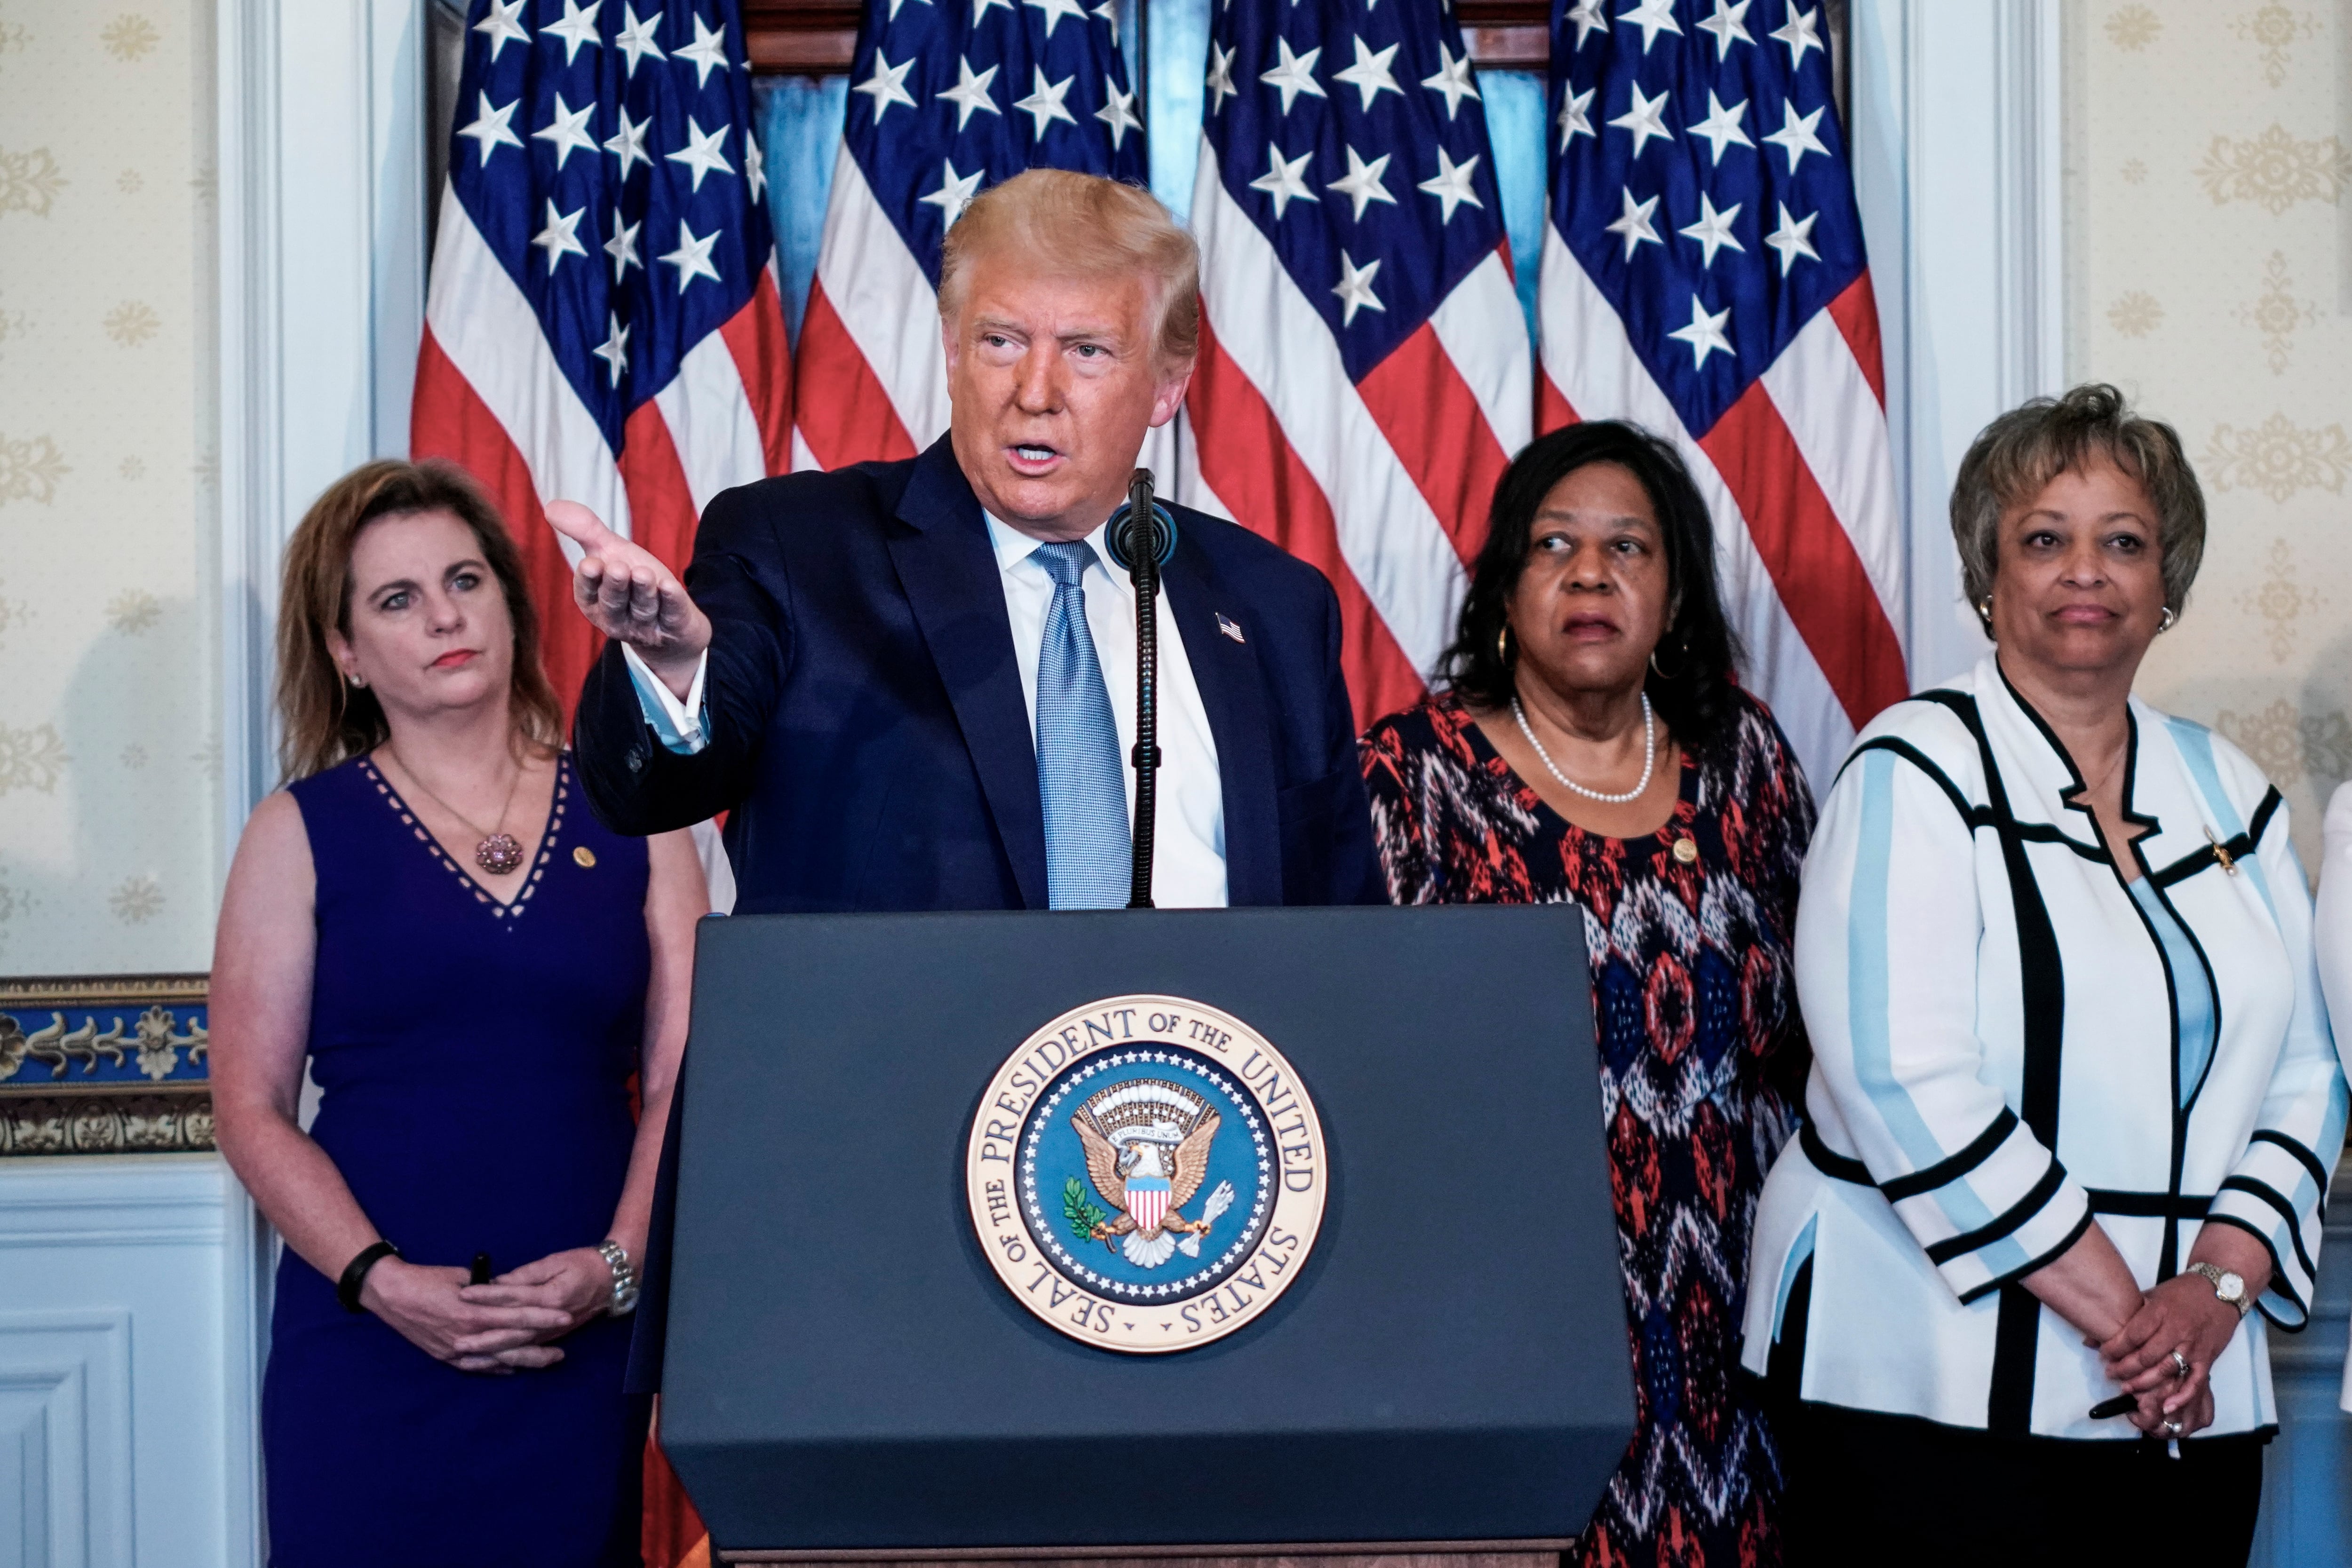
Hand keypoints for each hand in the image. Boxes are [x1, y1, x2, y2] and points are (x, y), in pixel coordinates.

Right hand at [358, 1257, 575, 1374]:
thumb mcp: (463, 1276)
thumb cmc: (428, 1278)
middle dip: (539, 1347)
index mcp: (474, 1311)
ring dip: (523, 1362)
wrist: (391, 1293)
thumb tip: (511, 1291)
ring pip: (496, 1360)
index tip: (564, 1316)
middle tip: (563, 1352)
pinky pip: (475, 1367)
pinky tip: (512, 1369)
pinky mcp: (445, 1356)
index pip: (517, 1316)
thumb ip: (489, 1289)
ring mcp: (455, 1349)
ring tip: (546, 1361)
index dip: (542, 1317)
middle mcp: (467, 1335)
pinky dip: (496, 1368)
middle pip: (511, 1344)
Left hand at [457, 1246, 614, 1345]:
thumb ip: (527, 1275)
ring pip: (516, 1348)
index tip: (463, 1293)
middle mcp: (549, 1321)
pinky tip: (488, 1363)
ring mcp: (549, 1333)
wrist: (612, 1280)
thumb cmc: (583, 1264)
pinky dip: (506, 1360)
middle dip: (482, 1338)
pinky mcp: (550, 1338)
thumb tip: (499, 1282)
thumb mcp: (556, 1262)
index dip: (487, 1294)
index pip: (512, 1297)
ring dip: (490, 1354)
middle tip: (456, 1341)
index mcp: (550, 1298)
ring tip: (465, 1358)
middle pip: (510, 1332)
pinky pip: (525, 1353)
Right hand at [546, 500, 709, 694]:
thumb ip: (585, 531)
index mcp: (594, 602)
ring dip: (643, 591)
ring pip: (642, 609)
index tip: (590, 564)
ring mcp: (645, 625)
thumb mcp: (610, 552)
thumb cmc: (632, 580)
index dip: (588, 580)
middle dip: (615, 585)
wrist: (670, 615)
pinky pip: (671, 614)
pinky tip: (669, 586)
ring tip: (644, 573)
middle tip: (617, 568)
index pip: (587, 593)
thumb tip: (551, 507)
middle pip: (614, 602)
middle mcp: (616, 618)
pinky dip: (671, 601)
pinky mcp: (673, 626)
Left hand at [2098, 1273, 2244, 1430]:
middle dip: (2124, 1368)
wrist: (2221, 1290)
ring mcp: (2193, 1345)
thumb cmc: (2182, 1292)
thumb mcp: (2152, 1295)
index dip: (2114, 1348)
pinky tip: (2166, 1406)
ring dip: (2144, 1383)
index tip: (2102, 1354)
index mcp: (2160, 1311)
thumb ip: (2127, 1315)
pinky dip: (2181, 1396)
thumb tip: (2092, 1336)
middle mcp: (2176, 1330)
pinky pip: (2194, 1381)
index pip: (2132, 1335)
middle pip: (2146, 1356)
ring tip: (2127, 1389)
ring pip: (2166, 1370)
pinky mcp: (2207, 1358)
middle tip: (2110, 1374)